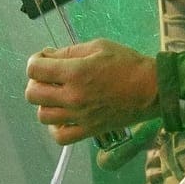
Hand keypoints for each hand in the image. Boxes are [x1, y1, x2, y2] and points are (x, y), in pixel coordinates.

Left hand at [25, 40, 159, 144]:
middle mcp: (73, 96)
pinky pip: (60, 136)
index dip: (34, 61)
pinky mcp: (89, 130)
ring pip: (42, 116)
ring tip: (57, 97)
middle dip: (36, 82)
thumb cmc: (127, 63)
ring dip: (45, 104)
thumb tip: (46, 56)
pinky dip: (56, 128)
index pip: (34, 69)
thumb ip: (69, 51)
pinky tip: (63, 117)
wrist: (152, 89)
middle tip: (49, 78)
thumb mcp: (98, 46)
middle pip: (33, 94)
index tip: (43, 60)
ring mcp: (80, 116)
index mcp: (74, 72)